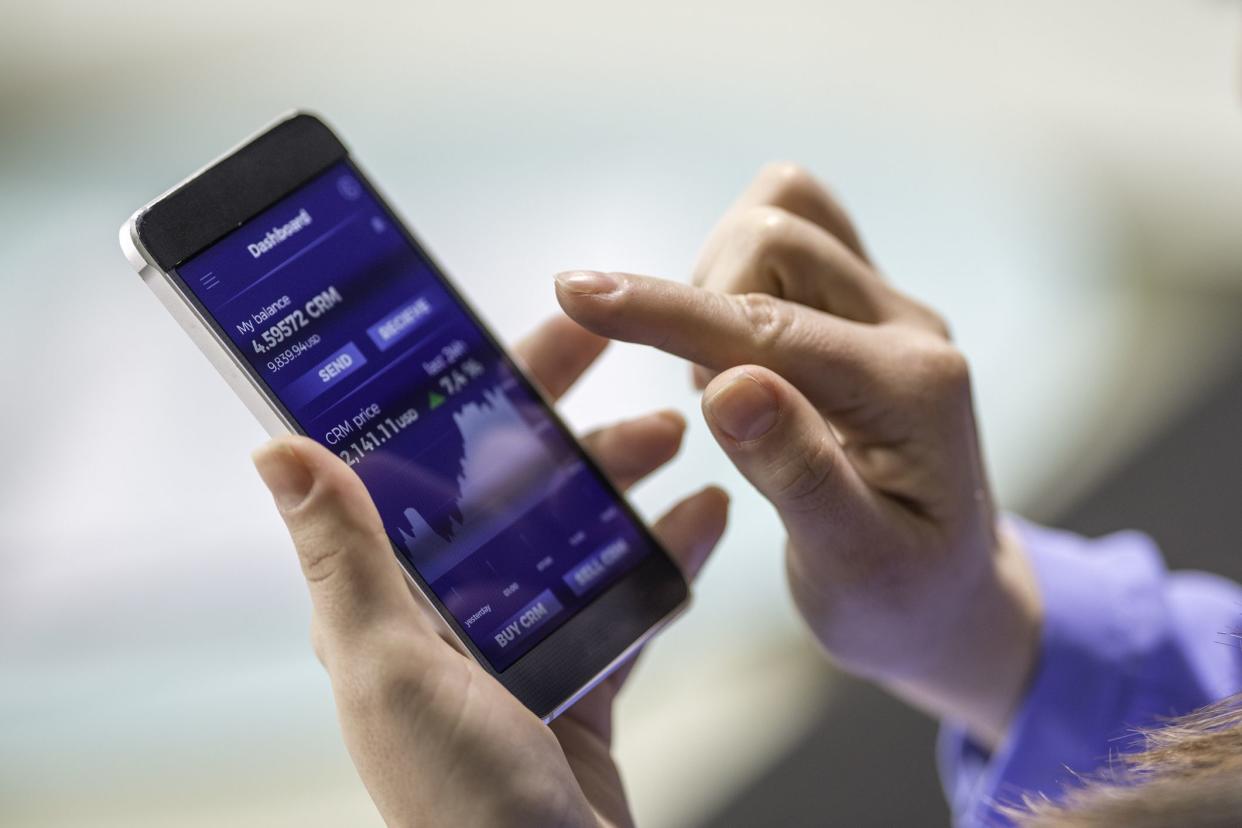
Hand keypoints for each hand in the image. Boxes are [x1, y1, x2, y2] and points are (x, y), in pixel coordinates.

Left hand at [252, 316, 728, 826]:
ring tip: (677, 434)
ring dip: (623, 475)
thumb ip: (345, 559)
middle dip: (564, 418)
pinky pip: (626, 596)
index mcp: (389, 597)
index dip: (465, 386)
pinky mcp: (578, 678)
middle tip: (620, 361)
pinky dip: (666, 554)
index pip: (419, 461)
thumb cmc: (457, 802)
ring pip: (574, 529)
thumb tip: (279, 451)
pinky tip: (705, 517)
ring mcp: (518, 643)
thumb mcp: (390, 667)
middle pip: (509, 483)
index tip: (516, 327)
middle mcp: (448, 611)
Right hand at [554, 163, 1039, 747]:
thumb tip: (728, 386)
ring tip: (723, 380)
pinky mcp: (865, 307)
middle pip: (779, 236)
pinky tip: (739, 352)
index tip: (573, 293)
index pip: (765, 328)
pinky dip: (741, 272)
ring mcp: (889, 310)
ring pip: (787, 214)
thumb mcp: (853, 567)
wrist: (951, 597)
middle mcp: (909, 328)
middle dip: (704, 303)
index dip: (663, 311)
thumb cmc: (899, 601)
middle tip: (705, 400)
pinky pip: (797, 234)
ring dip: (721, 282)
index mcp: (911, 391)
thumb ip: (797, 472)